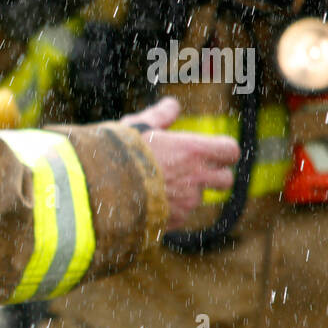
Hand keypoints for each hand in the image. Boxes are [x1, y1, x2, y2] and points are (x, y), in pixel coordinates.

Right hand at [120, 98, 240, 230]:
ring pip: (198, 198)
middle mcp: (196, 178)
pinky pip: (179, 216)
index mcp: (193, 151)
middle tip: (190, 169)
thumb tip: (171, 106)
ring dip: (185, 193)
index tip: (209, 149)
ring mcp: (186, 203)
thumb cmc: (117, 153)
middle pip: (225, 179)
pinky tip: (147, 201)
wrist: (97, 190)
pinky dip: (169, 210)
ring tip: (157, 186)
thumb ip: (159, 116)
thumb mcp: (136, 126)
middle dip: (212, 175)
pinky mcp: (173, 222)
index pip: (230, 151)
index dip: (223, 150)